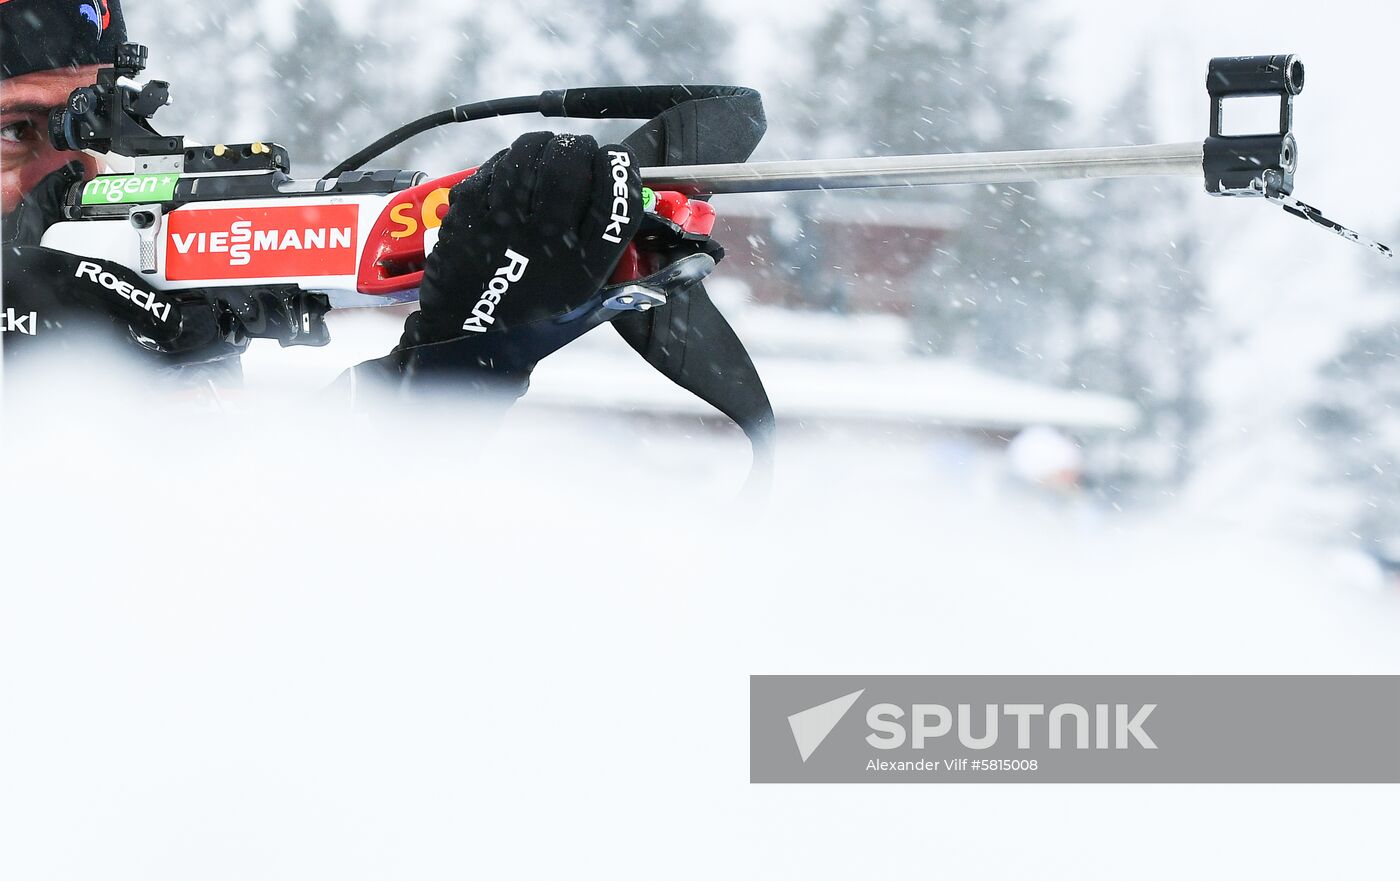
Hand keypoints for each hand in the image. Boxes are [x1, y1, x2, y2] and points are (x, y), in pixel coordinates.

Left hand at [387, 131, 642, 378]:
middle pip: (572, 165)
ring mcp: (502, 222)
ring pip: (531, 153)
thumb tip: (667, 232)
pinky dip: (511, 161)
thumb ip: (623, 262)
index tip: (618, 161)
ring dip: (545, 146)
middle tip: (580, 154)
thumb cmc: (530, 313)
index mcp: (581, 267)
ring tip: (548, 157)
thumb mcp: (586, 297)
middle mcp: (544, 242)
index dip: (622, 168)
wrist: (464, 329)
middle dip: (580, 149)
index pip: (617, 199)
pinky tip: (516, 175)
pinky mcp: (469, 209)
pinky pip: (498, 164)